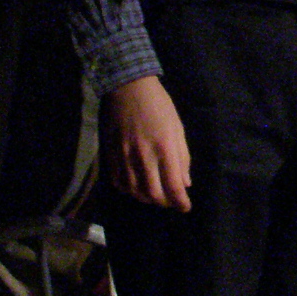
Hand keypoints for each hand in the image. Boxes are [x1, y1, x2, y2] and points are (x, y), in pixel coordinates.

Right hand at [103, 75, 190, 210]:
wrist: (128, 88)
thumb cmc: (159, 106)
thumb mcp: (178, 129)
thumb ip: (182, 157)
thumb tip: (185, 183)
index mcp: (165, 148)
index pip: (173, 185)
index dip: (180, 202)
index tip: (185, 207)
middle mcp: (144, 156)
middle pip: (153, 194)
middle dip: (165, 203)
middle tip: (171, 201)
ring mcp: (125, 157)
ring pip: (135, 191)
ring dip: (147, 198)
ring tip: (156, 195)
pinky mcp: (111, 155)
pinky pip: (119, 182)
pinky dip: (129, 190)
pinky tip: (137, 187)